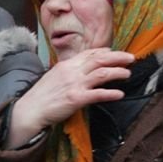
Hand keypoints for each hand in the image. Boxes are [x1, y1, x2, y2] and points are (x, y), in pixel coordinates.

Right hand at [5, 48, 134, 147]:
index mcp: (65, 65)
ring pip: (102, 73)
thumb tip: (81, 70)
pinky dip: (111, 93)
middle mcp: (71, 72)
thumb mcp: (53, 77)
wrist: (30, 109)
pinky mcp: (76, 99)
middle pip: (99, 60)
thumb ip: (68, 72)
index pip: (89, 54)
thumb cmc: (41, 96)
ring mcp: (74, 84)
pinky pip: (98, 94)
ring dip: (118, 72)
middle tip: (131, 58)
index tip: (115, 52)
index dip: (105, 52)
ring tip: (128, 74)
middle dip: (118, 57)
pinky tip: (119, 94)